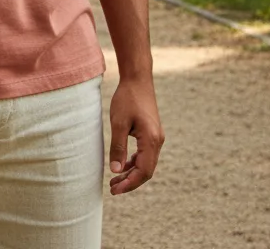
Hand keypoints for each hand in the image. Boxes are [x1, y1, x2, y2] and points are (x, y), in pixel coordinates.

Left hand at [107, 75, 163, 194]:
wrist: (138, 79)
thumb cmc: (127, 98)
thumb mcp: (118, 122)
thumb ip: (118, 147)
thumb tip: (116, 171)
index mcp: (151, 140)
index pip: (143, 171)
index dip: (129, 184)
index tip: (114, 190)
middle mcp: (157, 141)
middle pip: (146, 171)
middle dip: (130, 182)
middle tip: (112, 189)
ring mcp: (156, 137)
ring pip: (146, 163)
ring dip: (132, 173)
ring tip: (115, 180)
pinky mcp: (152, 133)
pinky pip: (145, 154)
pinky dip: (135, 163)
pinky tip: (123, 166)